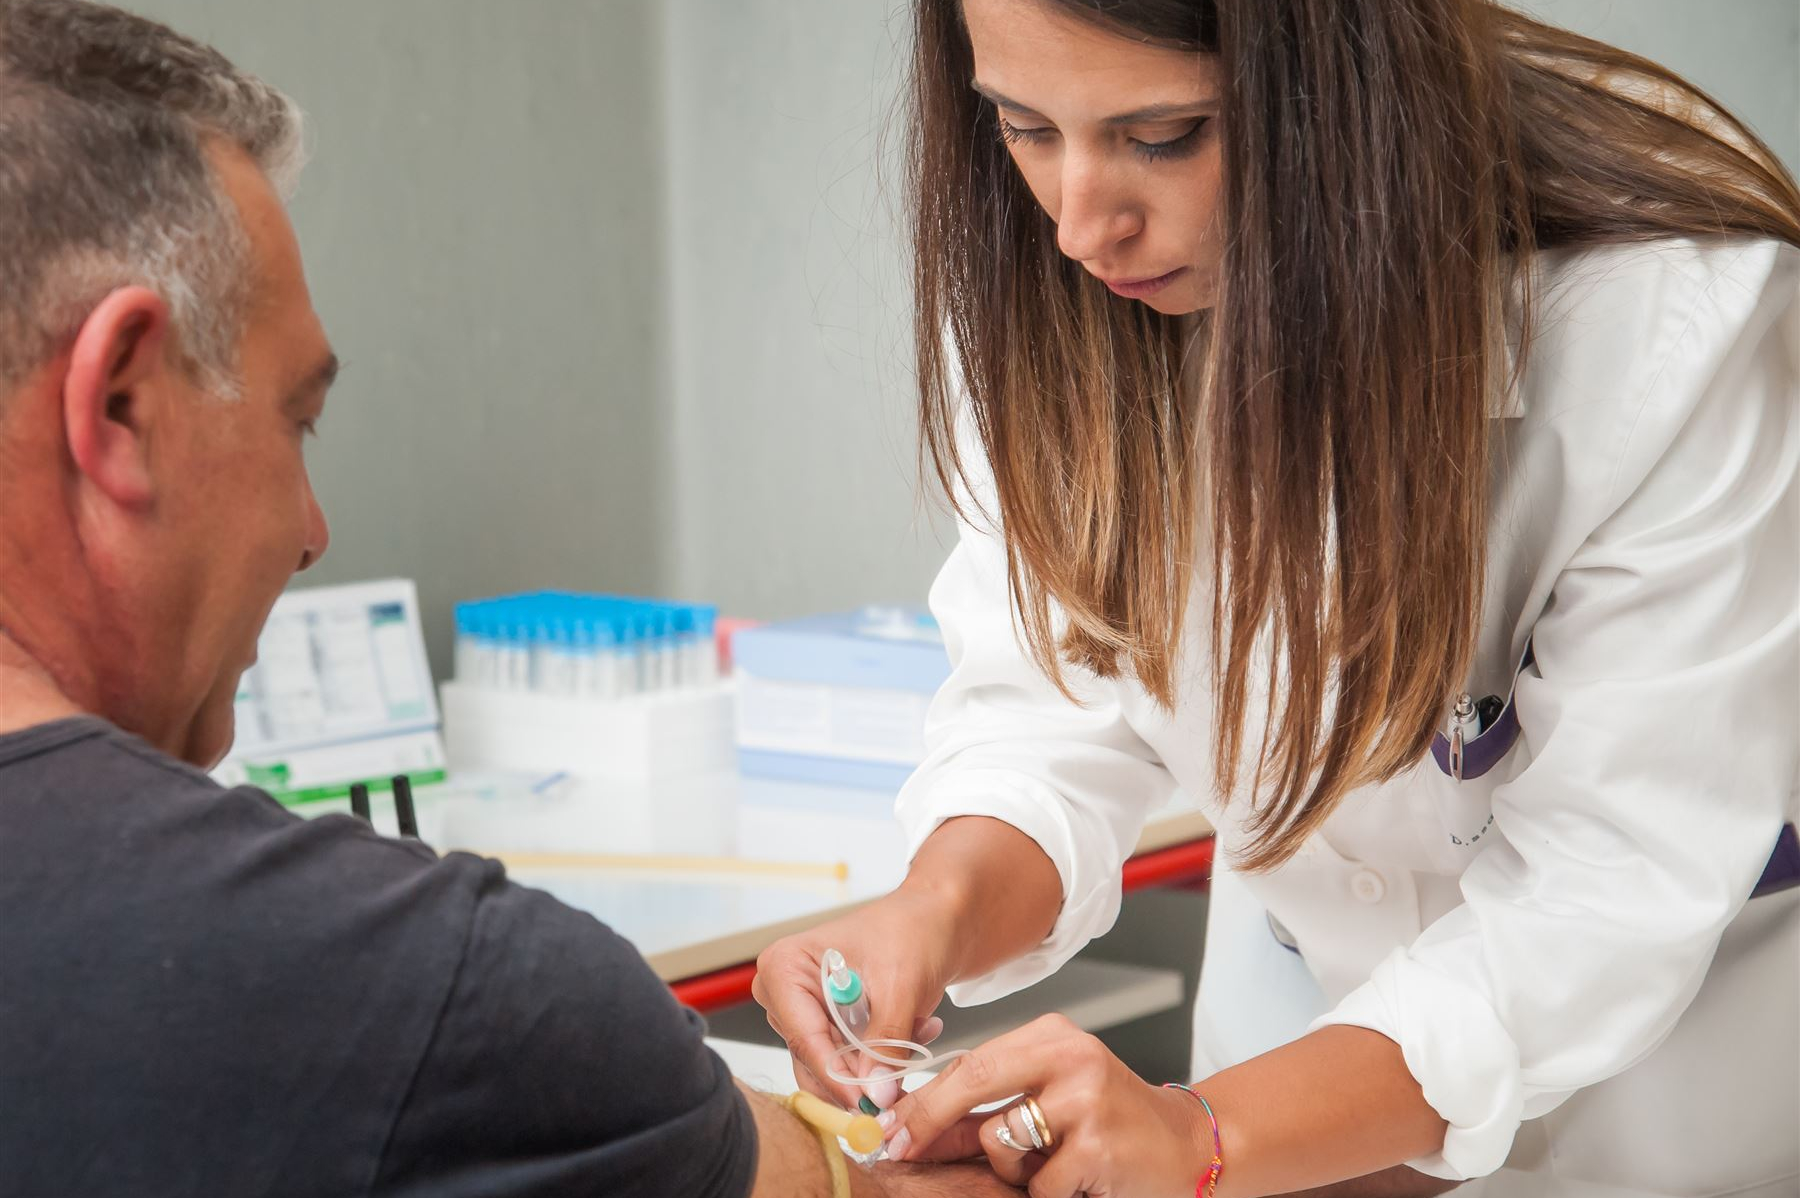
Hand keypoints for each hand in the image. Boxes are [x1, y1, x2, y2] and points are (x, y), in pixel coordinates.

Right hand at [754, 885, 961, 1109]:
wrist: (938, 918)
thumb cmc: (914, 928)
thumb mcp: (902, 984)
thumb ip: (886, 1042)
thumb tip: (875, 1094)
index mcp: (785, 967)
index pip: (803, 1037)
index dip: (836, 1076)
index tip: (867, 1105)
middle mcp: (786, 993)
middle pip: (813, 1060)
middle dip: (861, 1076)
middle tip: (900, 1086)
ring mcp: (806, 1013)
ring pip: (834, 1069)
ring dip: (880, 1064)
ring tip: (918, 1031)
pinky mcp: (830, 1028)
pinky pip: (851, 1065)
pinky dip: (886, 1058)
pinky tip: (917, 1028)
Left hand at [880, 1013, 1211, 1197]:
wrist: (1187, 1145)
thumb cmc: (1110, 1121)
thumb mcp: (1048, 1100)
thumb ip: (985, 1110)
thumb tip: (912, 1128)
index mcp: (1053, 1035)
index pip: (970, 1062)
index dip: (922, 1098)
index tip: (885, 1125)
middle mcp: (1071, 1056)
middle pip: (973, 1085)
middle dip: (926, 1122)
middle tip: (897, 1150)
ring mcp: (1087, 1100)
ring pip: (1001, 1142)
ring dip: (1013, 1170)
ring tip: (1052, 1165)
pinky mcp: (1098, 1146)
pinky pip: (1038, 1184)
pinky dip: (1050, 1192)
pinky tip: (1081, 1178)